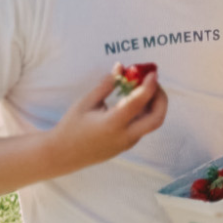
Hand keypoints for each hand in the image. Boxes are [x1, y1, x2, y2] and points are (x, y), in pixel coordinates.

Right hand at [50, 66, 167, 172]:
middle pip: (157, 118)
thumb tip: (121, 67)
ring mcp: (127, 143)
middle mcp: (124, 136)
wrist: (62, 155)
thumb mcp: (86, 103)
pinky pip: (143, 126)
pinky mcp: (127, 145)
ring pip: (152, 122)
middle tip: (152, 82)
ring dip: (154, 104)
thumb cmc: (71, 126)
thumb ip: (106, 85)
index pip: (138, 103)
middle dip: (161, 97)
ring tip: (141, 87)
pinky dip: (145, 111)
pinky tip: (135, 99)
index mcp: (112, 124)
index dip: (149, 86)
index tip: (152, 73)